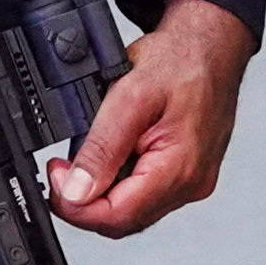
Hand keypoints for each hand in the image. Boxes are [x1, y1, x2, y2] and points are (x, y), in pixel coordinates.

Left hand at [51, 0, 248, 238]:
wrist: (210, 45)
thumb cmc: (181, 61)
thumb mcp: (129, 95)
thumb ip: (101, 148)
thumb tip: (76, 191)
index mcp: (180, 170)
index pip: (117, 216)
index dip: (76, 205)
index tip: (55, 176)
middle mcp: (190, 184)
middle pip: (123, 219)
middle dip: (84, 200)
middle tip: (62, 166)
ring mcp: (191, 181)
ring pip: (132, 208)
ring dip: (102, 190)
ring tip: (86, 154)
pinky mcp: (187, 173)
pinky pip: (146, 192)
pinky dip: (121, 180)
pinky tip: (112, 154)